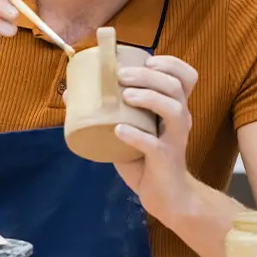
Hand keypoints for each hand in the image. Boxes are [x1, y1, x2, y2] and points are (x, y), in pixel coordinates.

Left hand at [112, 55, 198, 215]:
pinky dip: (136, 135)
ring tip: (125, 96)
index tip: (148, 59)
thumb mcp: (127, 129)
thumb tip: (70, 93)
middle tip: (121, 75)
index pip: (186, 77)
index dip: (171, 64)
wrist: (166, 196)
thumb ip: (105, 112)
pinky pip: (154, 145)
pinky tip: (119, 130)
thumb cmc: (145, 158)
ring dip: (148, 98)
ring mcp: (175, 139)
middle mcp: (179, 119)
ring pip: (173, 110)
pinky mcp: (166, 160)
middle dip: (148, 76)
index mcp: (173, 108)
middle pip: (175, 87)